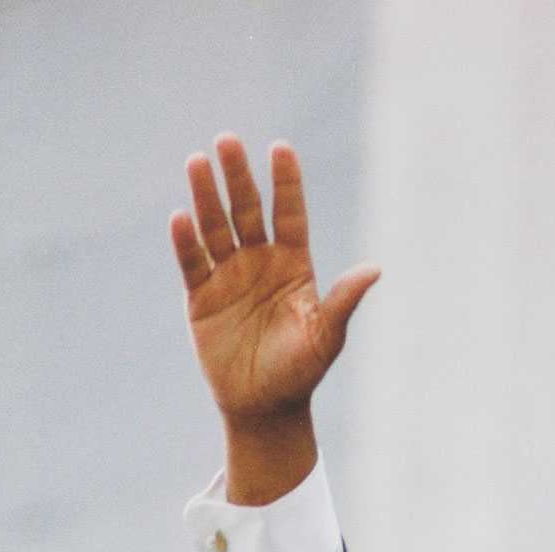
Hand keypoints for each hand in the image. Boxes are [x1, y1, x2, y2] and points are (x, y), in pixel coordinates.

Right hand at [169, 136, 379, 502]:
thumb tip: (374, 269)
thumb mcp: (326, 336)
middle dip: (236, 176)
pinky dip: (185, 242)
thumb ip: (344, 300)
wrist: (264, 408)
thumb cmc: (301, 372)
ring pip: (215, 227)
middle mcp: (259, 262)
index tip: (280, 149)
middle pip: (246, 209)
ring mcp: (228, 277)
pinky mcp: (201, 298)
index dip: (285, 182)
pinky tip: (180, 217)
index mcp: (293, 264)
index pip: (288, 213)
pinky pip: (192, 263)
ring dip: (205, 196)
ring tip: (196, 162)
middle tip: (226, 141)